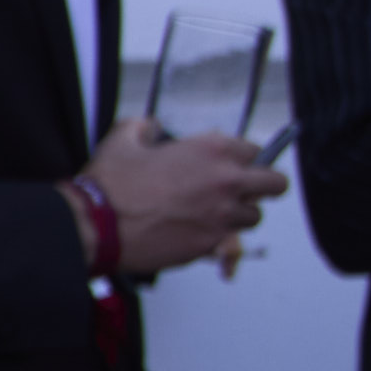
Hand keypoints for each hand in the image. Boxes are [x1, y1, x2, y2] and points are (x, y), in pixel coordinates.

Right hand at [86, 118, 282, 276]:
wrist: (96, 225)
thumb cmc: (110, 186)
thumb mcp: (123, 139)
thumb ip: (144, 127)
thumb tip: (150, 127)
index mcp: (212, 150)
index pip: (256, 150)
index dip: (244, 158)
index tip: (234, 164)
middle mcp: (226, 182)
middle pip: (275, 184)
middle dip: (263, 186)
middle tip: (245, 190)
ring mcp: (222, 215)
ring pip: (254, 216)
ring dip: (238, 214)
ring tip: (214, 214)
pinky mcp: (210, 243)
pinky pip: (226, 241)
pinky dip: (214, 237)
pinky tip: (190, 231)